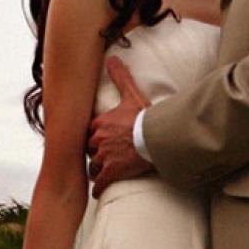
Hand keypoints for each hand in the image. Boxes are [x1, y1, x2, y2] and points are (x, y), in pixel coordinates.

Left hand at [86, 56, 154, 195]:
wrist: (157, 137)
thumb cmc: (146, 117)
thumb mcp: (132, 94)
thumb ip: (121, 77)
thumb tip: (112, 58)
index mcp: (100, 123)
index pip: (90, 132)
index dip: (95, 137)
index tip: (99, 139)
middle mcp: (98, 140)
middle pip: (90, 150)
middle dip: (95, 152)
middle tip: (103, 156)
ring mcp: (104, 157)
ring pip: (93, 166)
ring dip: (97, 169)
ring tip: (103, 172)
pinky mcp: (111, 172)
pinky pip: (99, 183)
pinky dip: (98, 187)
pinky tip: (99, 190)